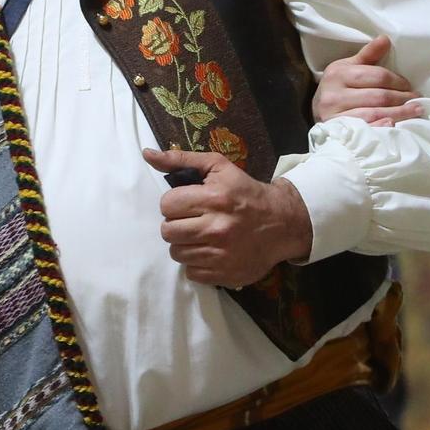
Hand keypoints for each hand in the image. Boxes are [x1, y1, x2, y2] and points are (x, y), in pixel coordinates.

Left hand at [143, 147, 312, 286]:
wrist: (282, 223)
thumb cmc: (246, 192)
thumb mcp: (218, 167)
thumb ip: (181, 159)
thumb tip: (147, 154)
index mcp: (214, 199)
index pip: (167, 205)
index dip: (174, 203)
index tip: (187, 203)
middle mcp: (217, 228)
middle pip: (168, 231)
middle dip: (176, 224)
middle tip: (192, 220)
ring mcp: (221, 255)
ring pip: (176, 253)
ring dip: (185, 244)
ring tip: (201, 235)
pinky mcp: (224, 275)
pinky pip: (190, 272)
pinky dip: (196, 262)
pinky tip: (210, 250)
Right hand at [314, 35, 421, 126]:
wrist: (316, 110)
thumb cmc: (338, 87)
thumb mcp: (349, 67)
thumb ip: (368, 55)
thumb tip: (385, 39)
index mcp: (339, 74)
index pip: (377, 76)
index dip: (397, 81)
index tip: (409, 86)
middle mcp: (334, 94)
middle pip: (378, 96)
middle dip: (402, 98)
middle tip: (417, 100)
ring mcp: (334, 115)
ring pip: (374, 113)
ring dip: (399, 113)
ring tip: (415, 111)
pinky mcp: (338, 131)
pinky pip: (365, 130)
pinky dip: (381, 127)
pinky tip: (394, 125)